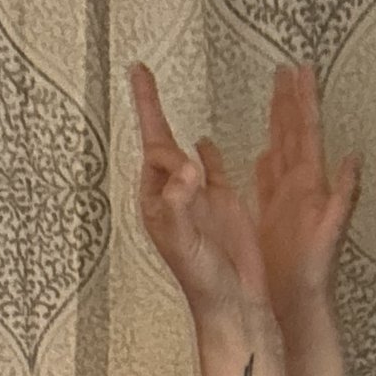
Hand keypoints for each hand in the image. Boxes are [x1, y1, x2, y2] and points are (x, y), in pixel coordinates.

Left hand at [131, 64, 268, 318]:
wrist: (235, 304)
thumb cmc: (204, 281)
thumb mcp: (185, 242)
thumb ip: (179, 203)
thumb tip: (185, 167)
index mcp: (159, 203)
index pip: (155, 152)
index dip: (160, 132)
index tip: (162, 116)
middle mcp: (174, 195)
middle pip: (161, 142)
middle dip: (151, 106)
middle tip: (140, 71)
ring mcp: (198, 197)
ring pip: (183, 151)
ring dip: (174, 124)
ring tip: (156, 93)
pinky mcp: (223, 203)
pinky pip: (210, 167)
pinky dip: (206, 151)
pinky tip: (202, 139)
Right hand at [254, 65, 359, 320]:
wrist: (299, 303)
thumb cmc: (315, 272)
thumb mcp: (331, 232)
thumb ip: (343, 195)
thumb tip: (354, 156)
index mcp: (311, 185)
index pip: (307, 133)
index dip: (305, 101)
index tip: (301, 69)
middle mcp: (300, 187)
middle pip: (294, 133)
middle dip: (289, 100)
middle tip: (285, 68)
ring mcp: (285, 200)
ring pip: (280, 149)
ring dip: (277, 121)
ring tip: (274, 94)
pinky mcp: (272, 216)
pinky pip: (265, 179)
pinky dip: (263, 159)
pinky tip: (261, 149)